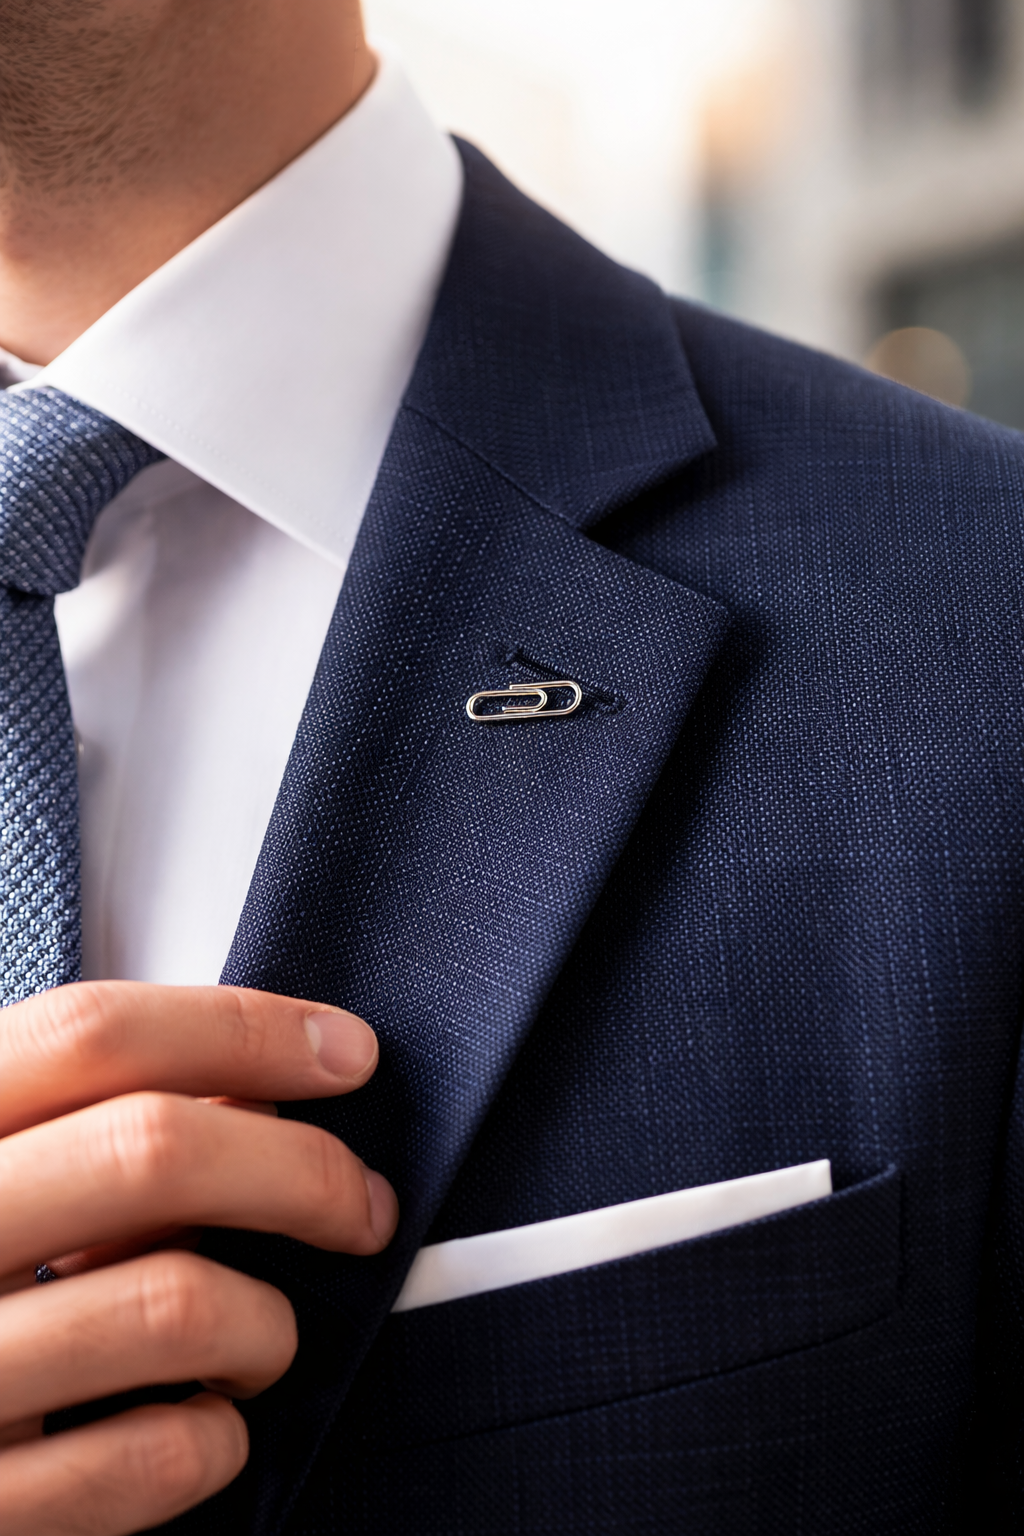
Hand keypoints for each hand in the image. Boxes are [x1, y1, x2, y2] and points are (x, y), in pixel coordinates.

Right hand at [0, 982, 396, 1535]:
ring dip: (267, 1323)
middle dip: (301, 1170)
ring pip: (175, 1303)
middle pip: (152, 1149)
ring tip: (269, 1339)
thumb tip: (263, 1096)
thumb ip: (90, 1127)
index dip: (244, 1030)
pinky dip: (215, 1440)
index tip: (346, 1054)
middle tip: (362, 1207)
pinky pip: (147, 1460)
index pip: (93, 1034)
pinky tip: (207, 1427)